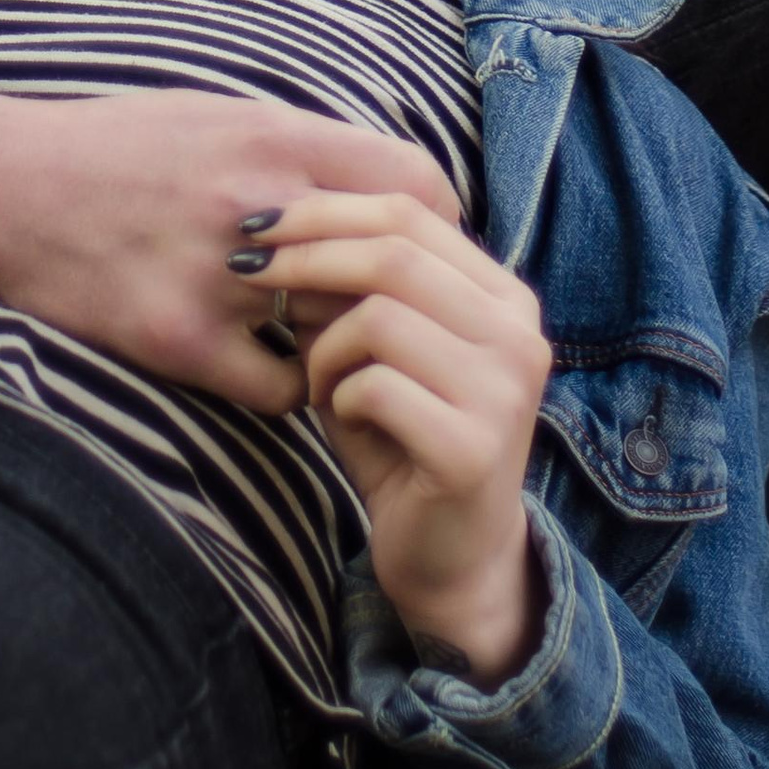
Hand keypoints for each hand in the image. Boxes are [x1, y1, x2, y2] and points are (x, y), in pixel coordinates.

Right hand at [0, 83, 459, 416]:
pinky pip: (278, 391)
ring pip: (340, 333)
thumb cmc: (110, 147)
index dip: (438, 227)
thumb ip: (294, 148)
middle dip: (402, 300)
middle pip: (392, 265)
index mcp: (272, 137)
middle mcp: (257, 203)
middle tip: (401, 323)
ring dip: (345, 346)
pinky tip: (269, 372)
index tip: (427, 256)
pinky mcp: (177, 340)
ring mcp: (218, 277)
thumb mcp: (213, 115)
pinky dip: (288, 391)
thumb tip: (375, 181)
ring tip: (338, 350)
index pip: (415, 183)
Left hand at [244, 192, 551, 681]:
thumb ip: (346, 291)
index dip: (326, 209)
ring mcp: (505, 390)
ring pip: (381, 315)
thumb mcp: (375, 351)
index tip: (260, 223)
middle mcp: (519, 333)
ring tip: (316, 380)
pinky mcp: (475, 447)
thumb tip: (280, 231)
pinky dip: (337, 396)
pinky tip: (344, 418)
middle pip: (394, 252)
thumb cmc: (404, 441)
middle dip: (306, 255)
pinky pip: (376, 386)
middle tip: (250, 275)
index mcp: (503, 296)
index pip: (410, 210)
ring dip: (323, 345)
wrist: (452, 559)